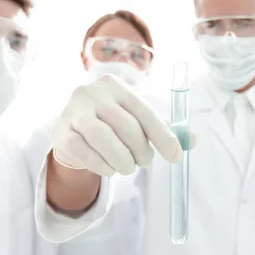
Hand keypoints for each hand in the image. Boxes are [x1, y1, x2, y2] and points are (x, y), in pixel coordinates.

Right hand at [52, 74, 194, 176]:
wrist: (72, 132)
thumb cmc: (111, 124)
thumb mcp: (136, 121)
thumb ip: (164, 129)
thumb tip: (192, 141)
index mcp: (115, 85)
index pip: (144, 111)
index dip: (163, 136)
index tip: (176, 156)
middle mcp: (92, 93)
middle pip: (126, 126)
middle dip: (142, 151)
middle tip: (146, 163)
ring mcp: (74, 112)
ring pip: (104, 139)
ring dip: (122, 160)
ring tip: (128, 168)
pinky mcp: (62, 134)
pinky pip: (86, 154)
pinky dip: (103, 166)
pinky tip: (110, 168)